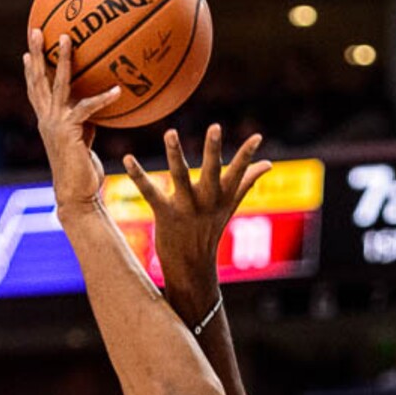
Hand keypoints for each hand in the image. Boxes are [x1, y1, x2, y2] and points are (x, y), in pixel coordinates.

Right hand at [23, 28, 120, 213]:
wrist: (77, 196)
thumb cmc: (82, 174)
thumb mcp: (83, 141)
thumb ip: (85, 122)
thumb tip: (96, 105)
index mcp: (46, 122)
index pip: (35, 91)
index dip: (30, 71)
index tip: (27, 51)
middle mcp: (47, 120)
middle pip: (38, 81)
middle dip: (36, 54)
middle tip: (37, 29)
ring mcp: (56, 125)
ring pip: (58, 85)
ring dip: (62, 60)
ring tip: (67, 38)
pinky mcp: (70, 132)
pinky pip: (87, 108)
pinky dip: (103, 99)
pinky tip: (117, 90)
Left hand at [123, 125, 270, 301]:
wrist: (191, 267)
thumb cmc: (210, 231)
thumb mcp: (230, 206)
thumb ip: (247, 181)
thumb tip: (268, 163)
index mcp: (223, 196)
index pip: (239, 172)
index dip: (248, 155)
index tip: (258, 136)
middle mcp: (206, 200)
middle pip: (212, 171)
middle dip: (213, 150)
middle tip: (215, 127)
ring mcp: (186, 207)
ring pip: (180, 176)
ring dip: (175, 154)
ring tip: (171, 132)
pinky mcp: (165, 214)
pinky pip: (150, 191)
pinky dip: (138, 175)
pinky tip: (127, 158)